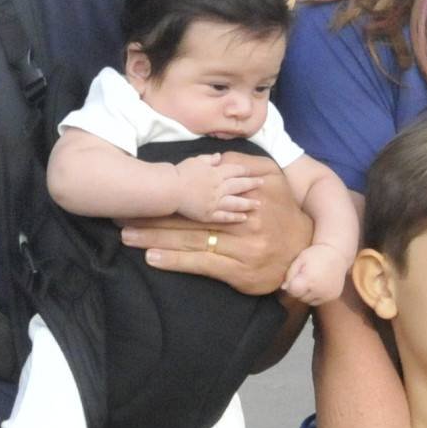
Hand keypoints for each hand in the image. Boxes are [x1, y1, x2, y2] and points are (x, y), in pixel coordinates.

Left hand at [122, 167, 311, 297]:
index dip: (167, 192)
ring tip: (128, 236)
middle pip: (189, 217)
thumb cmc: (282, 210)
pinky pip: (202, 264)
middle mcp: (244, 219)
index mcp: (246, 193)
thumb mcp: (270, 177)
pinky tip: (153, 258)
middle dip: (152, 217)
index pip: (198, 193)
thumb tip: (214, 156)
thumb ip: (242, 163)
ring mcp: (242, 247)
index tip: (138, 193)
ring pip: (191, 240)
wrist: (305, 250)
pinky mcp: (240, 271)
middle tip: (121, 216)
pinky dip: (176, 261)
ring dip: (156, 239)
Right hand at [173, 154, 264, 224]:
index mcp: (216, 173)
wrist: (170, 189)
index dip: (244, 171)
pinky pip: (224, 217)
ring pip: (235, 202)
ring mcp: (214, 202)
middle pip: (238, 185)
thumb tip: (219, 156)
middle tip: (262, 184)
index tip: (252, 172)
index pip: (234, 170)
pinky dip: (235, 217)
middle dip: (252, 184)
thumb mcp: (196, 161)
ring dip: (248, 203)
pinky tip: (244, 217)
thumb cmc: (181, 173)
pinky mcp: (208, 214)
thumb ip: (209, 159)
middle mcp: (218, 187)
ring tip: (258, 204)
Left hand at [281, 242, 351, 307]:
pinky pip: (319, 301)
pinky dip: (316, 295)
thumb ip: (290, 274)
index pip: (292, 292)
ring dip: (307, 294)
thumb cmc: (315, 254)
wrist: (337, 253)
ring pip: (309, 301)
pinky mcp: (333, 296)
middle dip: (298, 290)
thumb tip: (284, 288)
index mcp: (309, 279)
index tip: (294, 278)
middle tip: (303, 278)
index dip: (291, 286)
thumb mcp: (300, 259)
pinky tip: (319, 284)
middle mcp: (319, 289)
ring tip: (311, 281)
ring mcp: (327, 294)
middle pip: (300, 297)